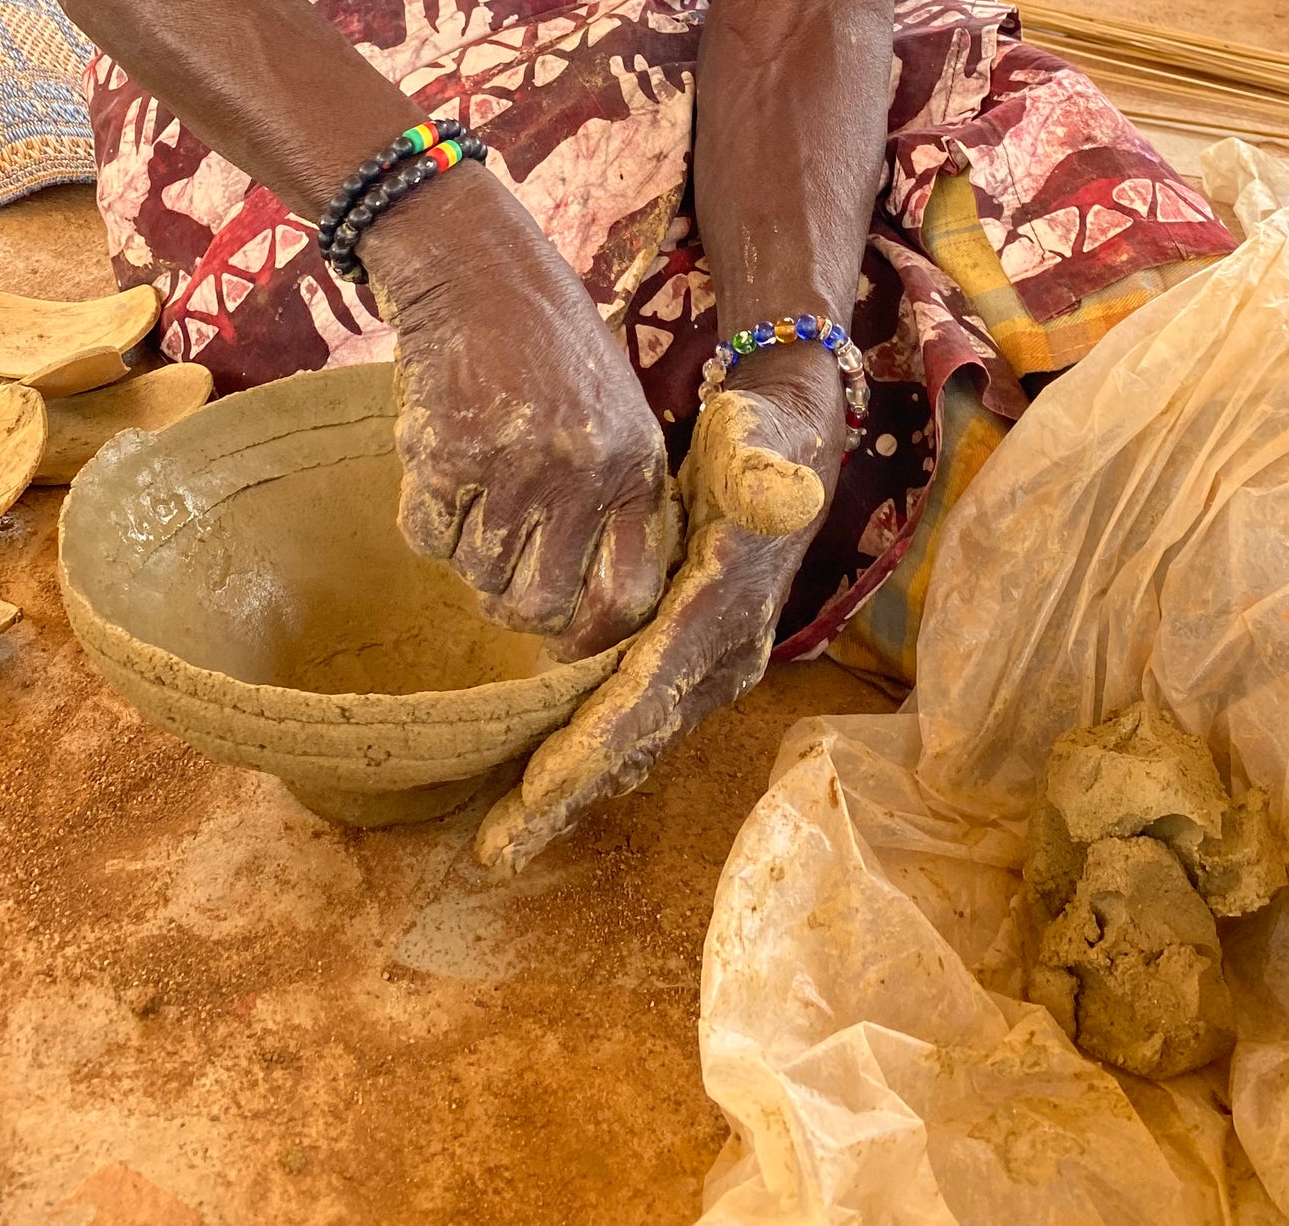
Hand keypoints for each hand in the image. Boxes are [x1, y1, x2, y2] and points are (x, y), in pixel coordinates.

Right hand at [363, 162, 672, 654]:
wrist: (477, 269)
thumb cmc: (550, 343)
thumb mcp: (615, 412)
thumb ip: (614, 498)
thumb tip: (592, 609)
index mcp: (634, 464)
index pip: (626, 594)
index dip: (590, 631)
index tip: (562, 629)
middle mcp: (582, 473)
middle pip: (539, 603)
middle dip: (512, 599)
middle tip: (499, 567)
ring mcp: (513, 466)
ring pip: (477, 574)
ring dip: (467, 550)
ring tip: (475, 492)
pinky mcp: (446, 455)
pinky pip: (427, 537)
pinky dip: (427, 519)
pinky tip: (440, 466)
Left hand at [474, 347, 843, 872]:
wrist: (793, 441)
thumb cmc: (763, 437)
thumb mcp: (764, 441)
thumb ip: (767, 473)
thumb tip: (781, 496)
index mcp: (723, 616)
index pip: (647, 698)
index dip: (589, 748)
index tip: (534, 793)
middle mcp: (720, 658)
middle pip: (632, 743)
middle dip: (565, 796)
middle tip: (496, 850)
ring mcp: (708, 667)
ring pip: (630, 743)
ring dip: (571, 788)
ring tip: (506, 835)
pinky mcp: (692, 660)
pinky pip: (633, 722)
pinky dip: (589, 756)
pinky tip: (544, 781)